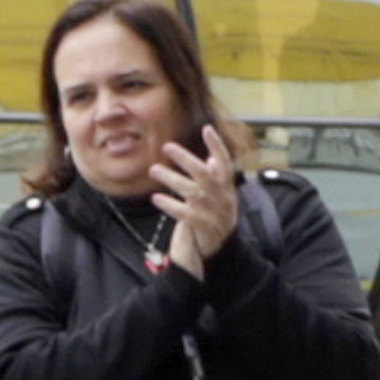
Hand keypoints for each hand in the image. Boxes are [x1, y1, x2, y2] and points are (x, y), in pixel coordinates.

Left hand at [153, 132, 242, 271]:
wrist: (219, 250)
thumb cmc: (214, 218)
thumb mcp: (219, 198)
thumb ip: (216, 179)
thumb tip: (211, 159)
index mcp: (226, 189)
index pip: (226, 164)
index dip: (218, 147)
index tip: (207, 129)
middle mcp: (222, 199)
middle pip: (205, 175)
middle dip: (186, 160)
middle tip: (166, 146)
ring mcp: (213, 213)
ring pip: (192, 192)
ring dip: (172, 179)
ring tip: (153, 169)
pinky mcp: (202, 227)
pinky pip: (184, 214)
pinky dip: (170, 205)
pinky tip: (156, 198)